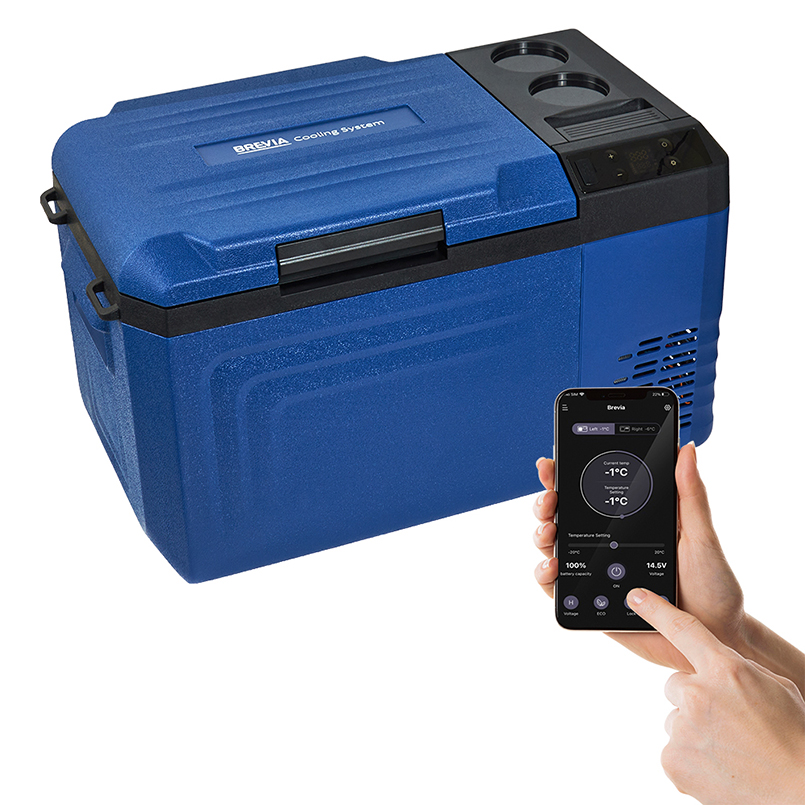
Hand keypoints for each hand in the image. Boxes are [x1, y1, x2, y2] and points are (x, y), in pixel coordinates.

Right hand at [533, 443, 747, 671]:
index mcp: (629, 521)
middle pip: (562, 515)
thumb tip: (685, 449)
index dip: (564, 476)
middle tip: (550, 500)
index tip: (552, 465)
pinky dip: (545, 576)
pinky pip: (558, 588)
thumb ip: (689, 493)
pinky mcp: (591, 601)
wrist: (716, 636)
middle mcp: (606, 543)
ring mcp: (596, 571)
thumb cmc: (712, 586)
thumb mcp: (701, 535)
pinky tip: (551, 567)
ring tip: (550, 532)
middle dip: (546, 502)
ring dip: (542, 535)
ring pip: (554, 547)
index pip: (589, 492)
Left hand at [628, 588, 804, 804]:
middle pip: (677, 685)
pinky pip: (673, 749)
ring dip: (694, 730)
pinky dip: (690, 759)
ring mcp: (682, 728)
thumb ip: (736, 669)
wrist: (800, 791)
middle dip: (696, 700)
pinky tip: (718, 767)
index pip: (682, 629)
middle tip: (727, 723)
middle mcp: (697, 694)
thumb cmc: (793, 737)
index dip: (655, 609)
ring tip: (729, 749)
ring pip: (676, 719)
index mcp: (725, 670)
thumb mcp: (774, 688)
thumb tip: (712, 664)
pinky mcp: (673, 760)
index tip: (636, 597)